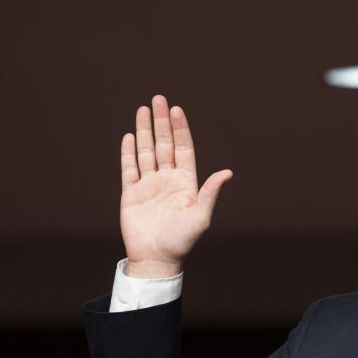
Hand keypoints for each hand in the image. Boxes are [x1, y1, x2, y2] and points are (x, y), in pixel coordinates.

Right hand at [119, 95, 232, 277]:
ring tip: (143, 109)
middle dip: (161, 122)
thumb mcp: (200, 217)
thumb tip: (228, 173)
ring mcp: (149, 185)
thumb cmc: (182, 241)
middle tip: (158, 99)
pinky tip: (129, 136)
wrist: (156, 259)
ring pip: (146, 152)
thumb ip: (210, 193)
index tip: (176, 110)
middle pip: (164, 144)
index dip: (180, 129)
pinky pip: (129, 168)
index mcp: (186, 183)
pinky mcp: (131, 193)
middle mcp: (168, 180)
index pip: (184, 149)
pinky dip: (129, 152)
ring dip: (144, 131)